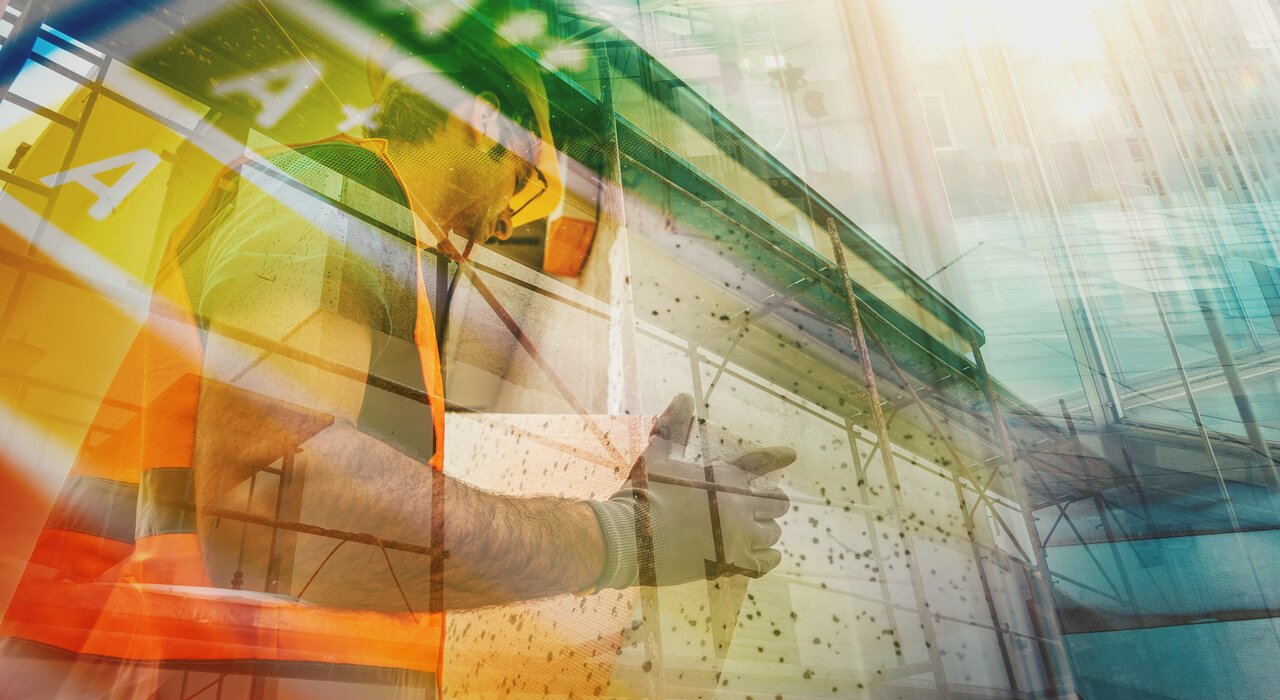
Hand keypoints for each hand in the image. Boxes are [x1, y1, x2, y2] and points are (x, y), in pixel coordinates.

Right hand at [588, 394, 794, 588]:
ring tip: (758, 531)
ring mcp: (737, 537)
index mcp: (723, 477)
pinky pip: (765, 563)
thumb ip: (674, 426)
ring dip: (766, 531)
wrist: (628, 537)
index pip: (759, 462)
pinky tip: (766, 555)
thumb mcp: (657, 454)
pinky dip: (767, 558)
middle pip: (776, 504)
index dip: (778, 457)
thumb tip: (683, 396)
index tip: (791, 454)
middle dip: (770, 503)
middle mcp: (738, 506)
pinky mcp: (731, 564)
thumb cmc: (642, 493)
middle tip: (763, 506)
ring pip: (772, 534)